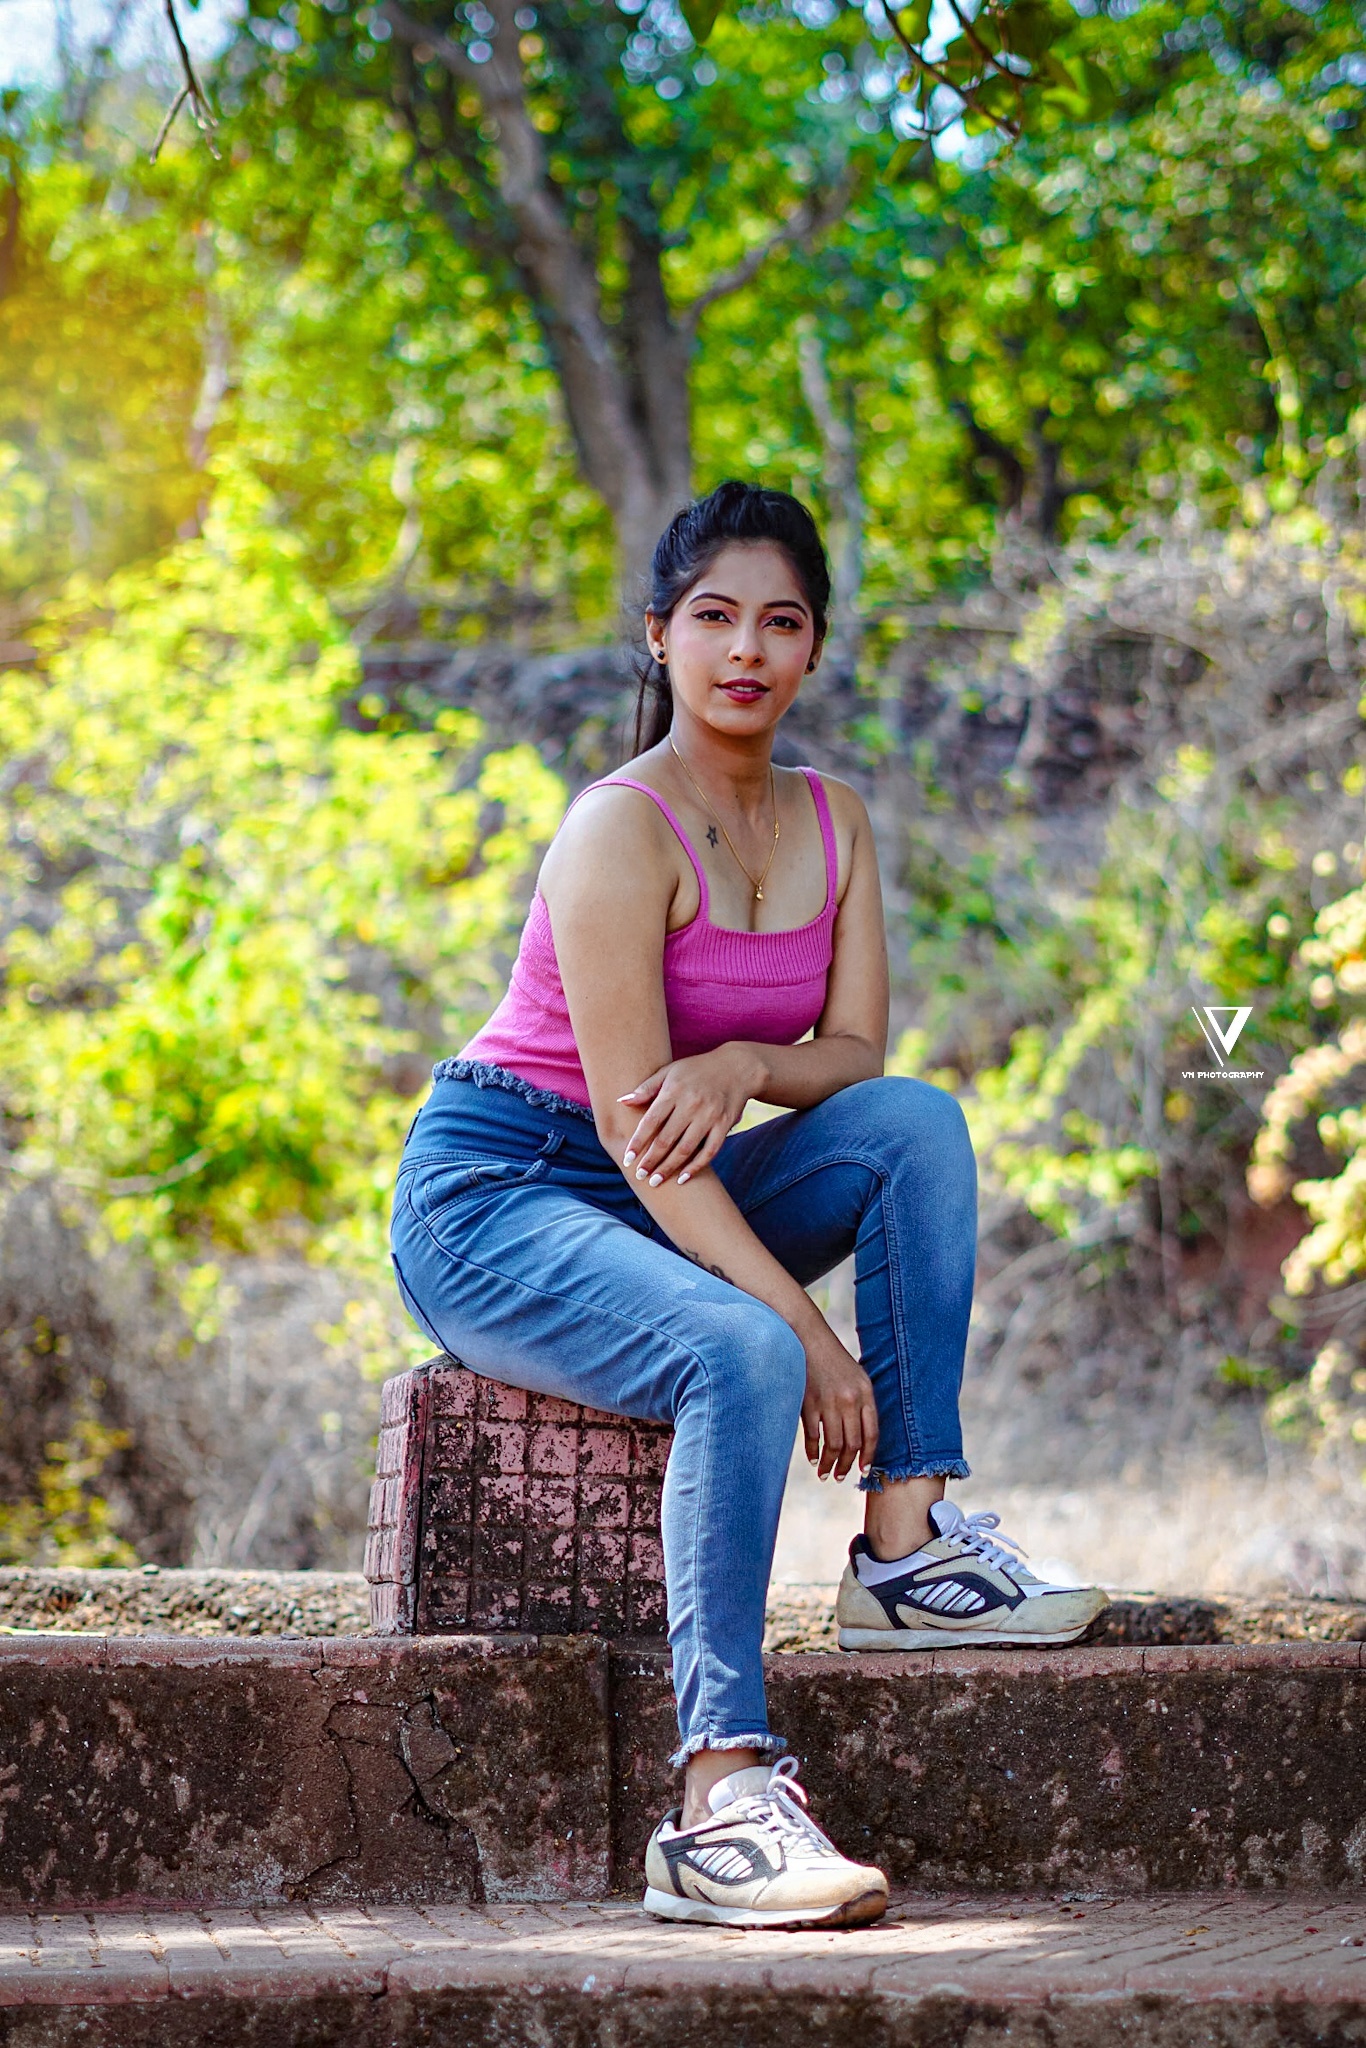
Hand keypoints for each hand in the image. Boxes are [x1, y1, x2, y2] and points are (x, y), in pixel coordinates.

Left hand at [619, 1044, 762, 1185]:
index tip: (627, 1159)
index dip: (638, 1142)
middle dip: (651, 1160)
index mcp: (674, 1090)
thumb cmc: (696, 1070)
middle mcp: (691, 1104)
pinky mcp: (724, 1125)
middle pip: (667, 1138)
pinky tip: (683, 1178)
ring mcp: (709, 1115)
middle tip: (639, 1176)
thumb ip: (646, 1088)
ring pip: (686, 1148)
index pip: (651, 1121)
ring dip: (669, 1167)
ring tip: (655, 1182)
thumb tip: (621, 1102)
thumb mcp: (670, 1071)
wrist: (737, 1066)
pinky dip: (696, 1166)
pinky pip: (709, 1151)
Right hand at [801, 1322, 878, 1481]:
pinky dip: (813, 1451)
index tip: (864, 1470)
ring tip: (826, 1474)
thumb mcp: (858, 1378)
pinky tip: (813, 1459)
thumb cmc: (835, 1360)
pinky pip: (812, 1435)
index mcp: (865, 1394)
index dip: (868, 1456)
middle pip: (852, 1443)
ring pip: (833, 1444)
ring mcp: (828, 1403)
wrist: (809, 1339)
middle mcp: (849, 1400)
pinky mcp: (807, 1403)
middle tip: (842, 1477)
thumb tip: (862, 1439)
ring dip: (830, 1464)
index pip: (872, 1434)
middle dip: (847, 1465)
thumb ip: (862, 1405)